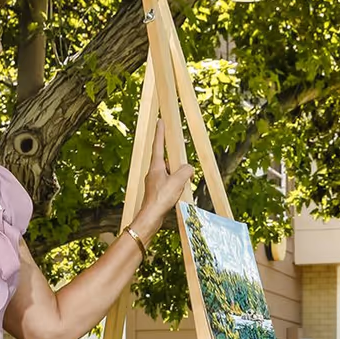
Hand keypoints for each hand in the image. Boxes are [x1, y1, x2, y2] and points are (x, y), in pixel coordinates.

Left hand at [133, 121, 195, 237]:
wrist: (151, 217)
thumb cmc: (161, 199)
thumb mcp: (178, 182)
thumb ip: (186, 171)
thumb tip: (189, 168)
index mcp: (156, 166)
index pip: (158, 144)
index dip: (160, 132)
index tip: (160, 121)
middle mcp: (153, 172)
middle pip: (165, 159)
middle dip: (174, 159)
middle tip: (179, 160)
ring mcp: (154, 182)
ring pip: (168, 172)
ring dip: (176, 175)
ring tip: (182, 184)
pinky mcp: (157, 191)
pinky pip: (168, 183)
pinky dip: (175, 185)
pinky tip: (180, 192)